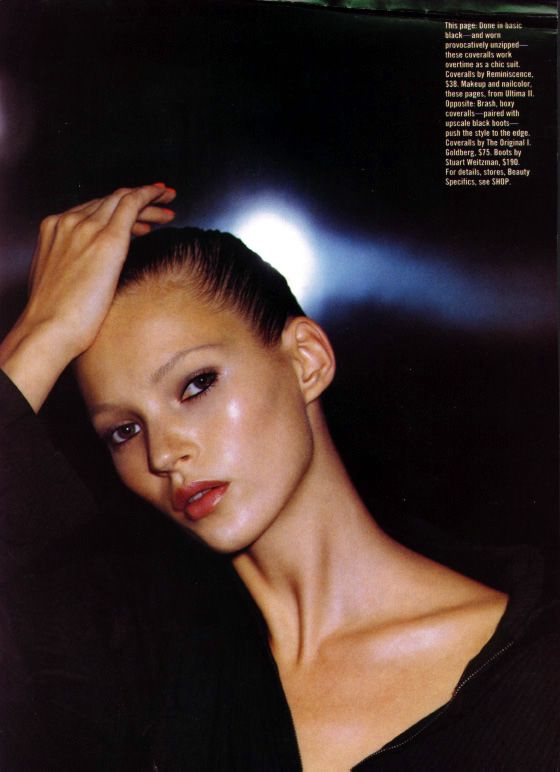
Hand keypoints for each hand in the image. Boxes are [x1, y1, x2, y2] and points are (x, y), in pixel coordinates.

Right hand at [0, 183, 175, 409]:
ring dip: (149, 200)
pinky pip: (131, 204)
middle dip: (137, 200)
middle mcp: (67, 223)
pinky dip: (148, 195)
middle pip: (109, 202)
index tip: (137, 214)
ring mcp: (85, 228)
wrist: (49, 330)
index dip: (116, 208)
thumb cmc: (56, 318)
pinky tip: (162, 196)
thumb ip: (76, 268)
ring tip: (168, 206)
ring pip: (123, 201)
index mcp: (54, 231)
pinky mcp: (106, 239)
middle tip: (161, 202)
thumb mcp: (62, 283)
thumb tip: (96, 272)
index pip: (92, 210)